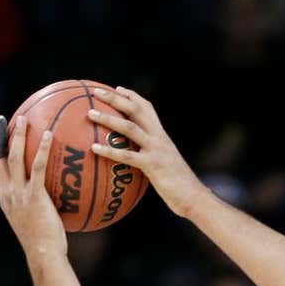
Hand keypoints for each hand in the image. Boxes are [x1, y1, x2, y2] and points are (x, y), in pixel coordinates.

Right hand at [0, 115, 67, 258]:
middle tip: (4, 120)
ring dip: (18, 136)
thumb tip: (55, 201)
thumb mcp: (37, 224)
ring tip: (25, 119)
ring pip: (14, 157)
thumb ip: (39, 209)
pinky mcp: (33, 195)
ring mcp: (18, 194)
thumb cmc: (45, 246)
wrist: (42, 254)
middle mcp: (8, 194)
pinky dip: (41, 148)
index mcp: (6, 200)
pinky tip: (48, 135)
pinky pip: (37, 166)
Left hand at [87, 87, 210, 216]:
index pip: (148, 109)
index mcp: (162, 136)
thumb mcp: (166, 164)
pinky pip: (127, 156)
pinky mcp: (152, 165)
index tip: (117, 89)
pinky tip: (94, 148)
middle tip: (96, 91)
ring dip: (108, 118)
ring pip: (129, 128)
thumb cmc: (179, 185)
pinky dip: (109, 150)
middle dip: (115, 98)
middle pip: (136, 110)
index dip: (132, 97)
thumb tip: (135, 158)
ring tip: (90, 114)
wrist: (194, 196)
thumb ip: (152, 155)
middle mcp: (159, 138)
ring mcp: (156, 150)